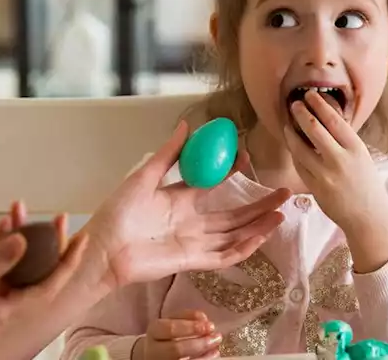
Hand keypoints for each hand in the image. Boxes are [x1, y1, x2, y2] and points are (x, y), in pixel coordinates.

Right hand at [0, 204, 86, 358]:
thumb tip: (22, 244)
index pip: (44, 288)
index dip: (65, 263)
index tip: (79, 240)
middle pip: (33, 276)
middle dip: (48, 246)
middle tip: (59, 219)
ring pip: (12, 269)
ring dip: (19, 241)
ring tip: (24, 212)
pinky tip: (3, 227)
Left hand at [81, 119, 290, 289]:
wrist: (102, 248)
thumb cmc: (116, 214)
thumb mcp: (145, 177)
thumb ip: (169, 155)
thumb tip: (186, 126)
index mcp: (178, 202)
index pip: (213, 187)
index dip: (232, 173)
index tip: (247, 158)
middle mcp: (191, 223)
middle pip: (234, 215)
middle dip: (259, 204)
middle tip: (284, 192)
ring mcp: (194, 243)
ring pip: (235, 235)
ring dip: (259, 225)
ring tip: (282, 213)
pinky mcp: (193, 261)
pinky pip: (224, 256)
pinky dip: (244, 247)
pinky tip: (261, 235)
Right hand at [136, 310, 221, 359]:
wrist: (154, 352)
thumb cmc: (167, 333)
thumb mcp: (172, 320)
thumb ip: (187, 317)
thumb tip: (203, 319)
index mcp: (154, 330)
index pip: (170, 328)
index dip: (190, 327)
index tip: (209, 325)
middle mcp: (154, 349)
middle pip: (176, 349)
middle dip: (199, 343)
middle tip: (217, 337)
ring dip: (204, 355)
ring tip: (216, 346)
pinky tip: (213, 354)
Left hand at [283, 90, 387, 272]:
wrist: (369, 217)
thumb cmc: (367, 184)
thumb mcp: (362, 157)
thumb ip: (345, 141)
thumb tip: (326, 120)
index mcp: (355, 149)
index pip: (334, 120)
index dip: (319, 104)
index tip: (310, 95)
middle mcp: (340, 160)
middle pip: (314, 129)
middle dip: (301, 113)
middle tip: (294, 104)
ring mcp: (325, 175)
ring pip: (300, 148)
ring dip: (291, 132)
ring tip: (288, 124)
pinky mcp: (315, 188)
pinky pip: (299, 165)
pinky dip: (295, 153)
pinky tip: (293, 146)